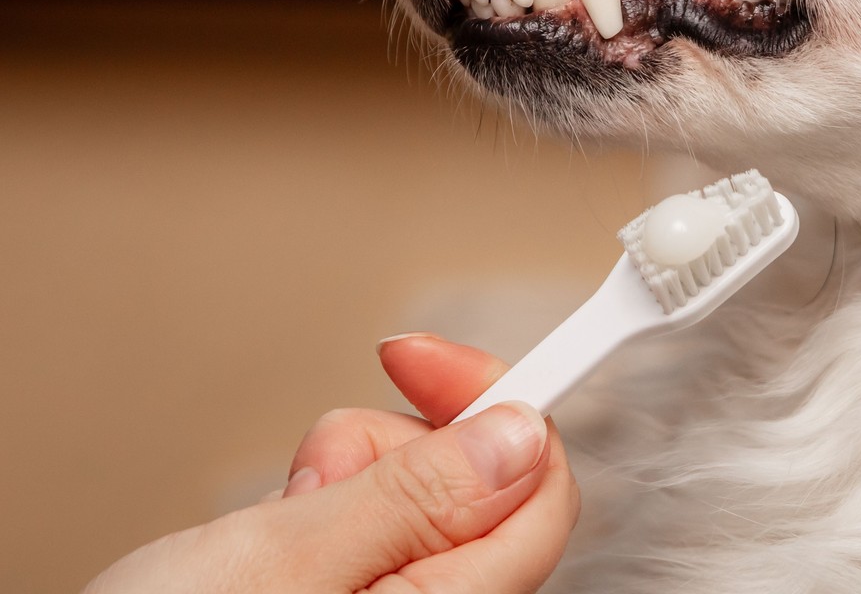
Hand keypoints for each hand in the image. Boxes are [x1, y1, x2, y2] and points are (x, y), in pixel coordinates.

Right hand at [85, 335, 572, 593]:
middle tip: (313, 473)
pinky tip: (262, 546)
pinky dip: (316, 515)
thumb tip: (520, 436)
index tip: (425, 358)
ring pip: (410, 501)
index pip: (539, 491)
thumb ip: (415, 499)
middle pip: (472, 485)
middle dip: (391, 447)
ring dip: (341, 482)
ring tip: (271, 526)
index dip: (496, 404)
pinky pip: (365, 534)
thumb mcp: (283, 561)